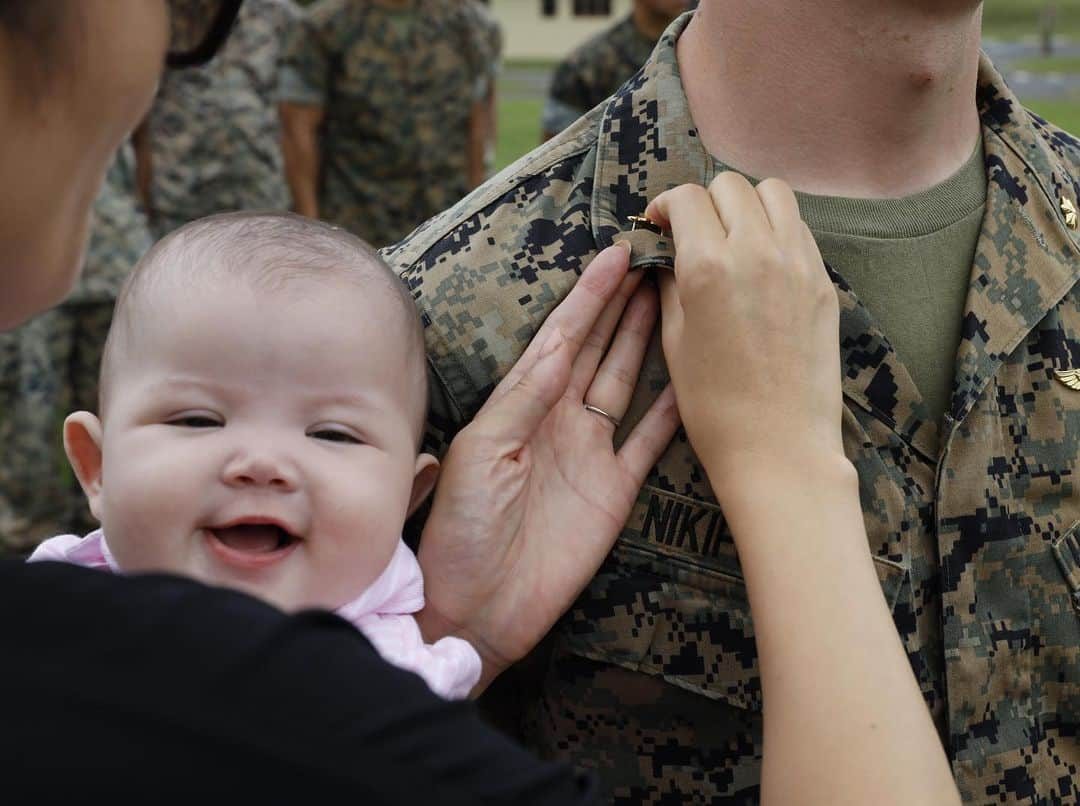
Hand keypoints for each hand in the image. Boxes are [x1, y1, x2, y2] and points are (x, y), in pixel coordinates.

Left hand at [416, 243, 679, 691]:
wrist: (478, 607)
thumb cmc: (462, 530)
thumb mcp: (481, 454)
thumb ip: (523, 401)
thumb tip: (560, 349)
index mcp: (519, 406)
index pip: (559, 337)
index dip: (587, 296)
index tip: (614, 254)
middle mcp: (557, 419)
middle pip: (596, 348)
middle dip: (621, 303)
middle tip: (655, 258)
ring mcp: (588, 452)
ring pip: (625, 380)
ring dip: (647, 339)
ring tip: (673, 296)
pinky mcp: (615, 489)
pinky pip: (650, 439)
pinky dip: (672, 410)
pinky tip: (693, 377)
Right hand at [647, 173, 841, 489]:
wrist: (778, 445)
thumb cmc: (713, 405)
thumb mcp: (674, 340)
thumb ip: (669, 283)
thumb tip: (665, 252)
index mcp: (707, 267)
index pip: (687, 198)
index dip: (665, 204)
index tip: (659, 223)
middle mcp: (756, 252)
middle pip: (729, 185)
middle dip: (705, 200)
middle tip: (694, 230)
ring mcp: (797, 263)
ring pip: (773, 193)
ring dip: (746, 204)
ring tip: (733, 235)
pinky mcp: (822, 282)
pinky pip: (798, 229)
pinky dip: (776, 229)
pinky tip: (762, 261)